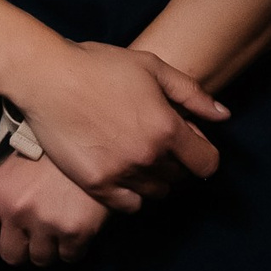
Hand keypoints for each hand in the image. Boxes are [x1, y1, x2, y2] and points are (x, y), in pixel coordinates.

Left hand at [0, 157, 107, 264]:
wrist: (86, 143)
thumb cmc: (44, 159)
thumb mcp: (9, 174)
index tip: (4, 238)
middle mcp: (17, 210)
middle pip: (11, 257)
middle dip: (24, 248)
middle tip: (36, 231)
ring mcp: (46, 222)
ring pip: (41, 261)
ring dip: (50, 248)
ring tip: (57, 224)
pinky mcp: (76, 232)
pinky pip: (69, 258)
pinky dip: (73, 247)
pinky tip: (75, 224)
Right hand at [5, 39, 227, 212]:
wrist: (46, 77)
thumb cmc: (98, 66)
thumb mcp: (150, 66)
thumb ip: (191, 92)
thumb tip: (223, 115)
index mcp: (167, 128)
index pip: (207, 163)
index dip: (201, 152)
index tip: (188, 143)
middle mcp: (149, 156)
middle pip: (180, 177)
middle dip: (175, 161)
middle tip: (154, 142)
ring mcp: (122, 173)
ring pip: (156, 192)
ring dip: (153, 178)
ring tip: (135, 156)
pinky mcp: (96, 184)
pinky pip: (129, 205)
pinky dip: (131, 194)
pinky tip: (121, 172)